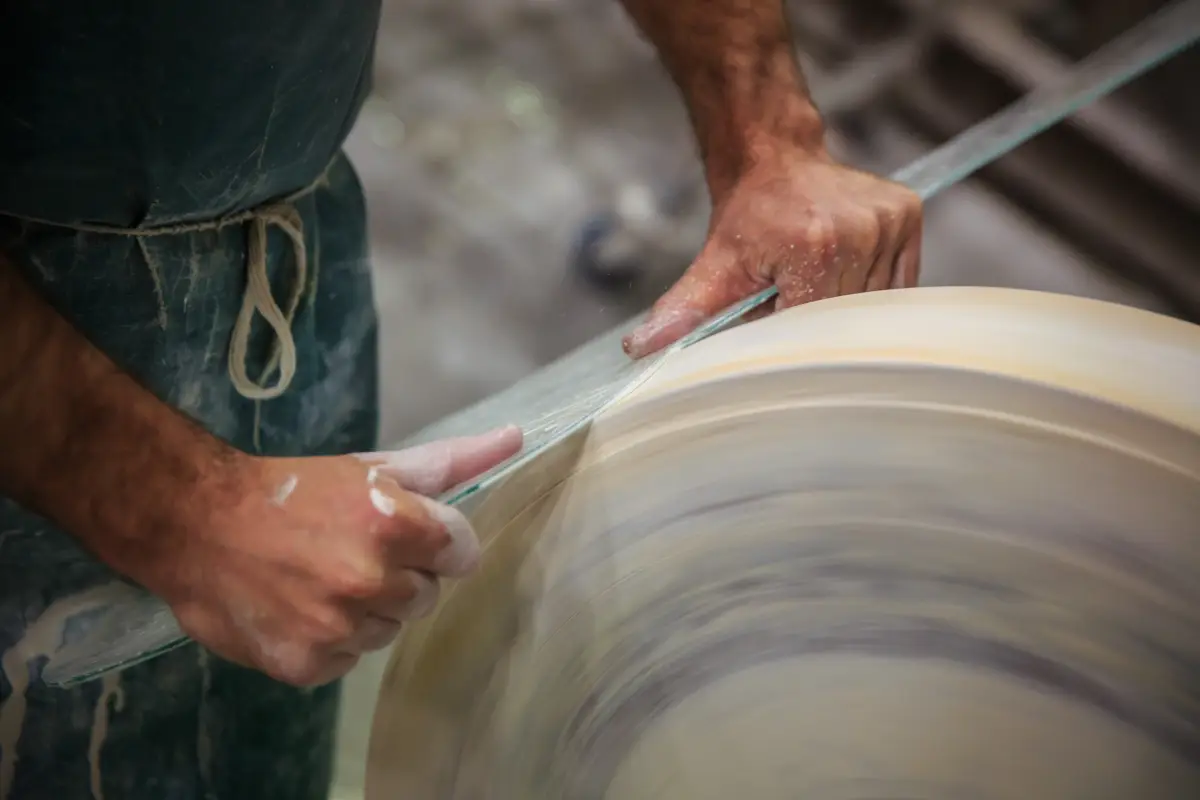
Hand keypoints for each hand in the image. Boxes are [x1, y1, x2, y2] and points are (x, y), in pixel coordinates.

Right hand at [157, 426, 521, 685]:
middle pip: (428, 594)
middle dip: (402, 574)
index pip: (462, 552)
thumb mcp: (372, 467)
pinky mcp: (308, 664)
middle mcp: (370, 580)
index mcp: (394, 524)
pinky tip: (301, 607)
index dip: (437, 542)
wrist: (196, 525)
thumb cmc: (293, 490)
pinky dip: (331, 639)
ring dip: (367, 609)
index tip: (405, 533)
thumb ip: (450, 461)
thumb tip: (516, 438)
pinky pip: (350, 658)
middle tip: (351, 551)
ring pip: (391, 629)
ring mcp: (338, 627)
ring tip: (321, 578)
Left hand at [622, 149, 921, 357]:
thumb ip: (683, 311)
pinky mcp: (908, 215)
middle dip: (813, 316)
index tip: (773, 314)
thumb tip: (639, 349)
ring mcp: (889, 222)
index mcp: (815, 246)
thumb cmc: (747, 215)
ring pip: (872, 304)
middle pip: (842, 317)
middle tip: (789, 291)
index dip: (788, 328)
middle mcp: (861, 231)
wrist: (772, 154)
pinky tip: (843, 269)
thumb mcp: (713, 266)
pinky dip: (870, 289)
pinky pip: (897, 282)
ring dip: (843, 304)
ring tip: (813, 275)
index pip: (809, 324)